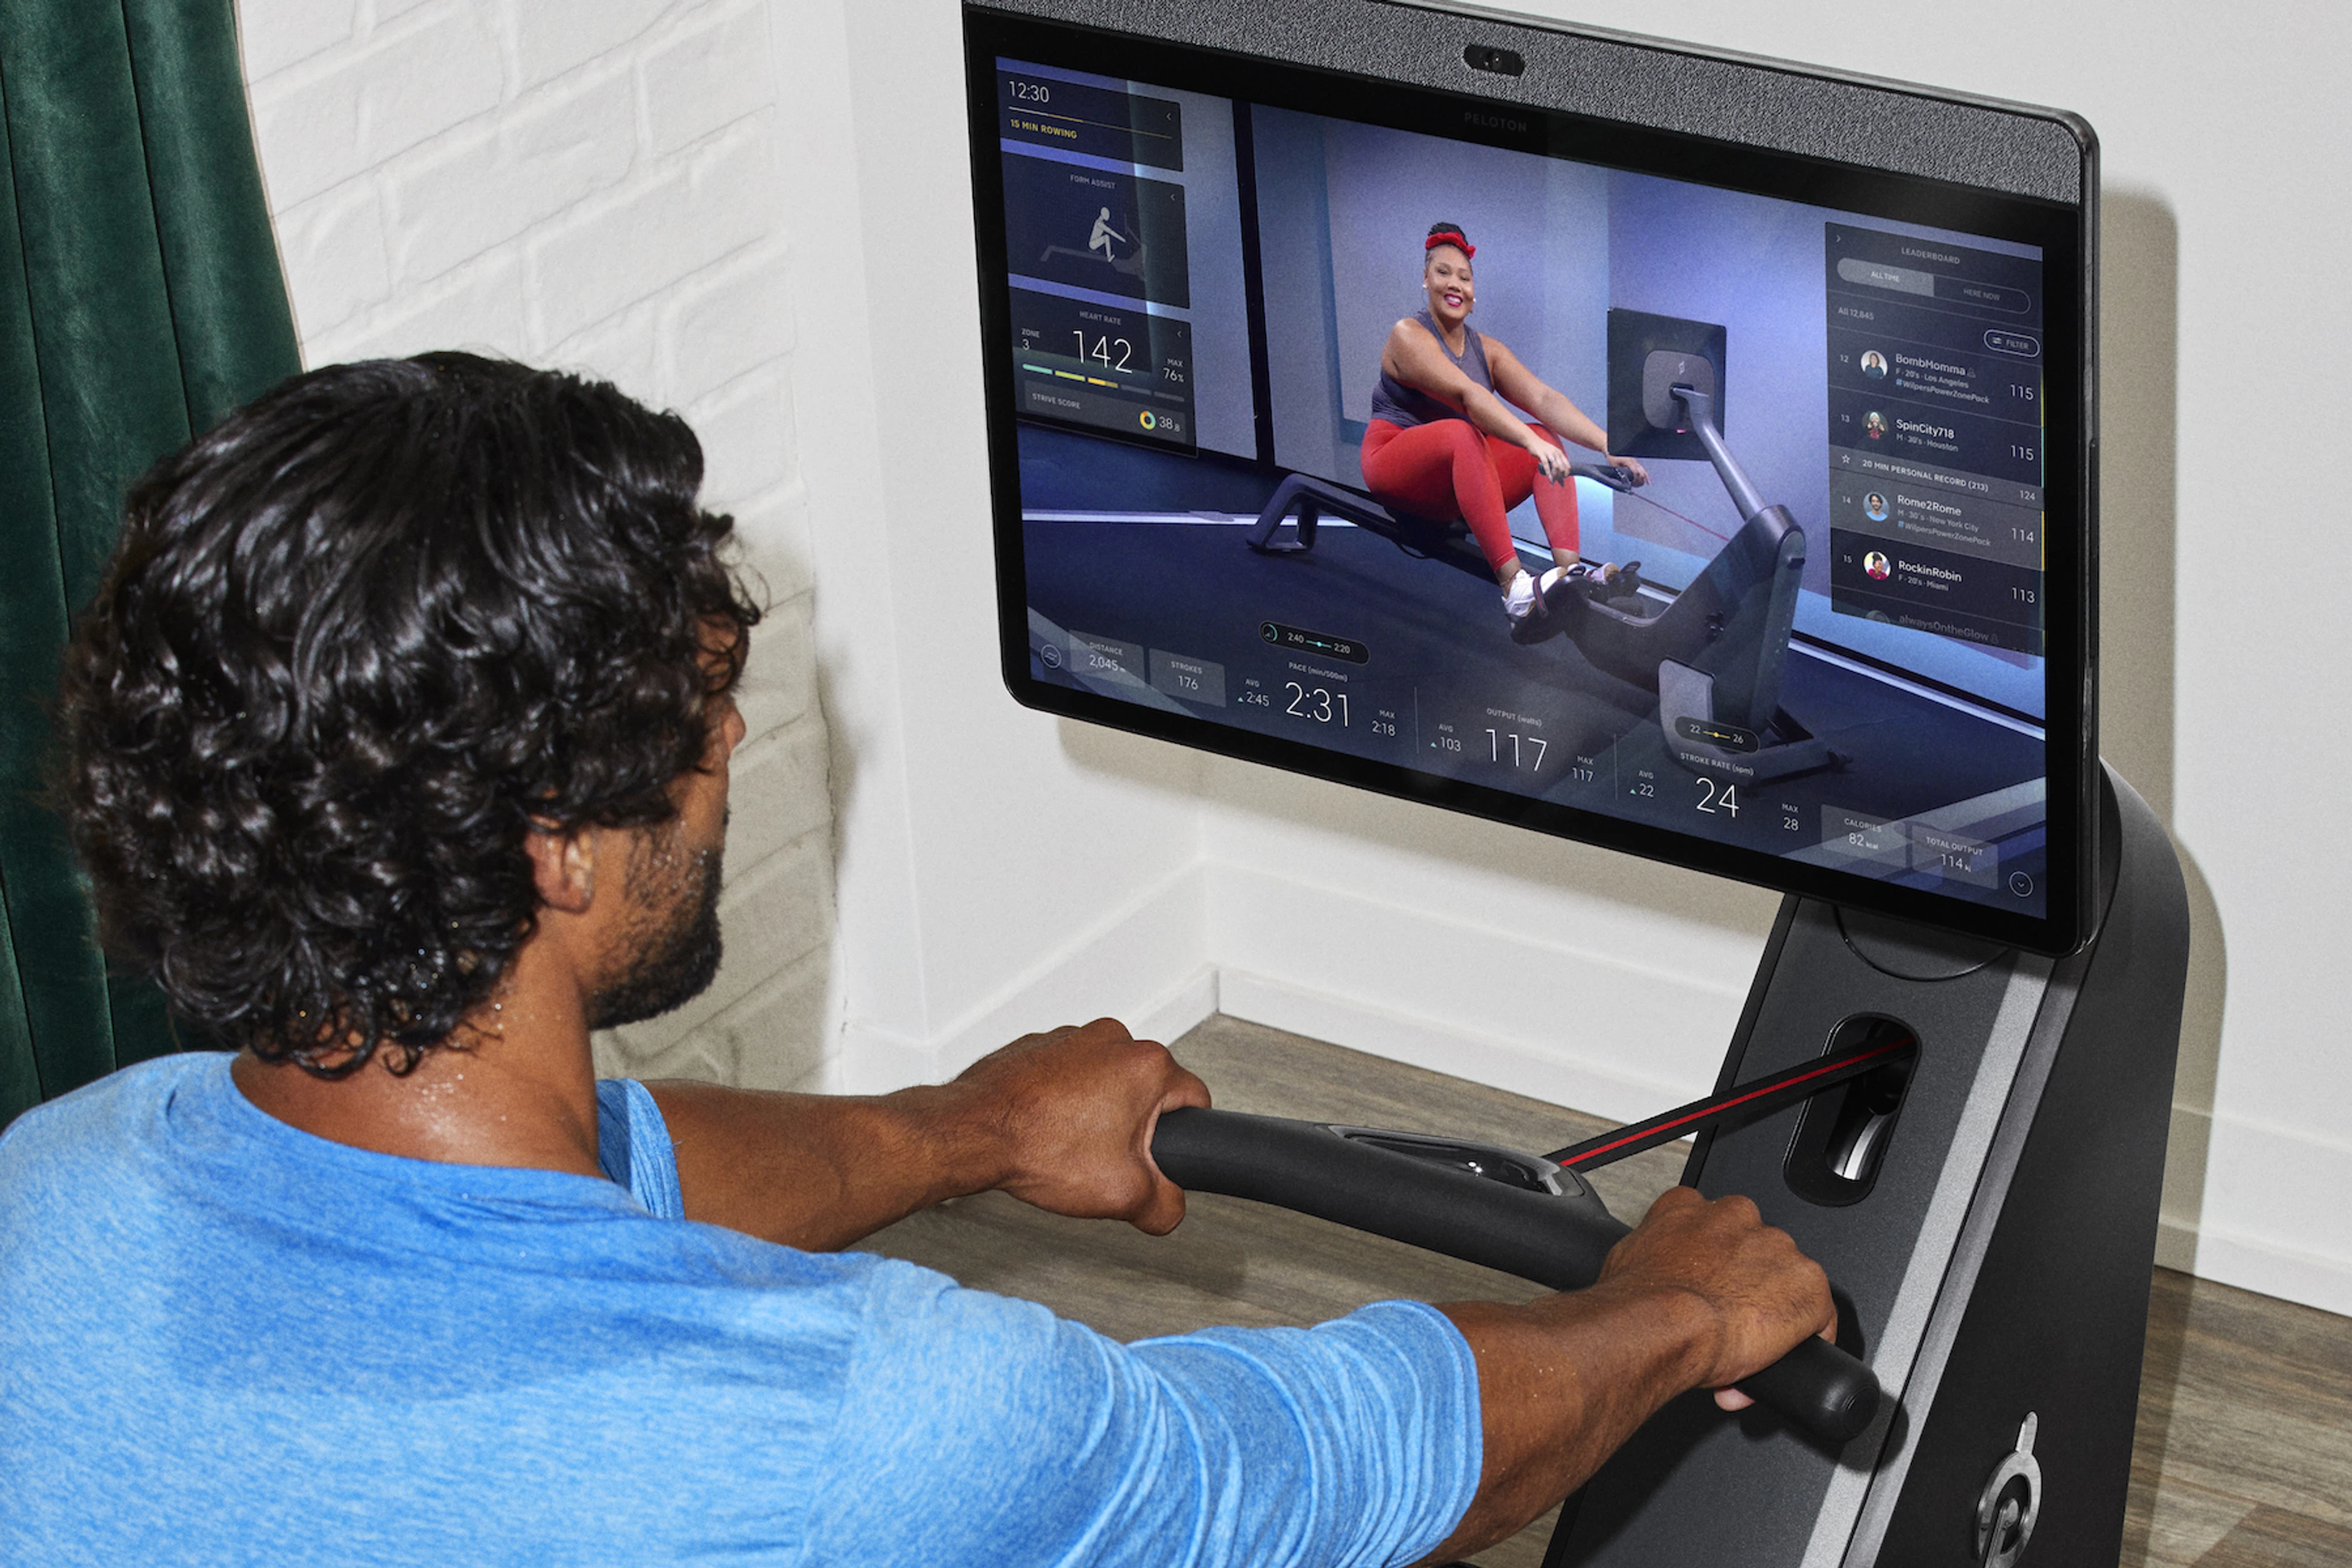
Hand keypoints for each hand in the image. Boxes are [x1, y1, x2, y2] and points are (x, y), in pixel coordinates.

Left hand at [953, 1019, 1209, 1234]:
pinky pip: (1066, 1075)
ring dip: (1096, 1111)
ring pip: (1105, 1081)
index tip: (1161, 1155)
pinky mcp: (1038, 1045)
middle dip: (1134, 1127)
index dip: (1184, 1136)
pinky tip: (1045, 1129)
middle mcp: (1112, 1039)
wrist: (972, 1133)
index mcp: (1146, 1065)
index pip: (1194, 1099)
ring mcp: (1072, 1038)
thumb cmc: (1039, 1149)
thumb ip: (1166, 1207)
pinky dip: (1061, 1099)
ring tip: (1070, 1146)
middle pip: (1147, 1091)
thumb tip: (1171, 1207)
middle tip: (1108, 1160)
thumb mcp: (1124, 1196)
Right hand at [1531, 443, 1572, 485]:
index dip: (1567, 473)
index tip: (1564, 478)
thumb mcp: (1552, 452)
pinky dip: (1548, 472)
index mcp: (1560, 453)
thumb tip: (1558, 470)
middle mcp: (1556, 453)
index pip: (1567, 465)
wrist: (1532, 441)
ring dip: (1555, 475)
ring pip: (1555, 467)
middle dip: (1560, 476)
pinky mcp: (1542, 454)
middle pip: (1562, 467)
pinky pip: (1546, 465)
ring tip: (1553, 480)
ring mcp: (1549, 453)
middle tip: (1557, 481)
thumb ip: (1556, 459)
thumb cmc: (1542, 448)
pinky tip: (1549, 477)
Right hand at [1597, 1187, 1834, 1408]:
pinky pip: (1819, 1313)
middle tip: (1725, 1321)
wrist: (1663, 1323)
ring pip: (1786, 1278)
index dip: (1713, 1261)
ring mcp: (1776, 1248)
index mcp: (1689, 1207)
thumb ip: (1649, 1261)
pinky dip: (1807, 1337)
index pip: (1713, 1225)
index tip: (1707, 1287)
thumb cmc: (1638, 1300)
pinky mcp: (1807, 1284)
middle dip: (1744, 1284)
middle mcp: (1736, 1217)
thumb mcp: (1627, 1264)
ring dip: (1773, 1309)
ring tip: (1749, 1347)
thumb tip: (1650, 1285)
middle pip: (1753, 1249)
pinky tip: (1785, 1360)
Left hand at [1608, 454, 1648, 485]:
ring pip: (1643, 471)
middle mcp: (1634, 461)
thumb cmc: (1613, 456)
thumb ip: (1619, 472)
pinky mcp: (1635, 463)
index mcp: (1629, 462)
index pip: (1636, 472)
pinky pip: (1642, 470)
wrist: (1613, 450)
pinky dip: (1645, 475)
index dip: (1635, 479)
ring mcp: (1635, 462)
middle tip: (1635, 485)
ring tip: (1641, 484)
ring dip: (1643, 479)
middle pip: (1641, 472)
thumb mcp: (1614, 466)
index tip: (1633, 483)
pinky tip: (1647, 481)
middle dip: (1639, 480)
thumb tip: (1622, 480)